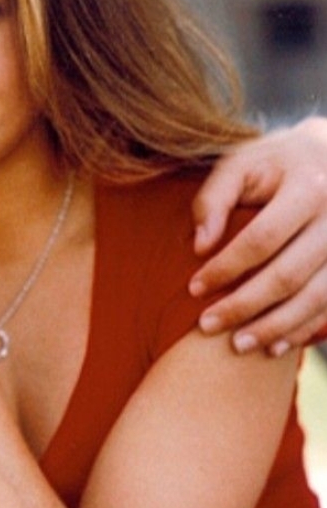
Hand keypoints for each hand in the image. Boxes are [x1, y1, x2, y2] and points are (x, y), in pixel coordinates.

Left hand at [189, 116, 326, 354]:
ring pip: (316, 299)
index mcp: (308, 189)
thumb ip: (213, 199)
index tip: (194, 289)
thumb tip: (200, 246)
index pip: (261, 239)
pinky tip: (275, 345)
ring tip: (238, 345)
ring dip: (276, 327)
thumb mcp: (239, 164)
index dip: (226, 268)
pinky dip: (305, 330)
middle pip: (289, 275)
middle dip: (246, 305)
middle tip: (208, 326)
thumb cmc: (274, 162)